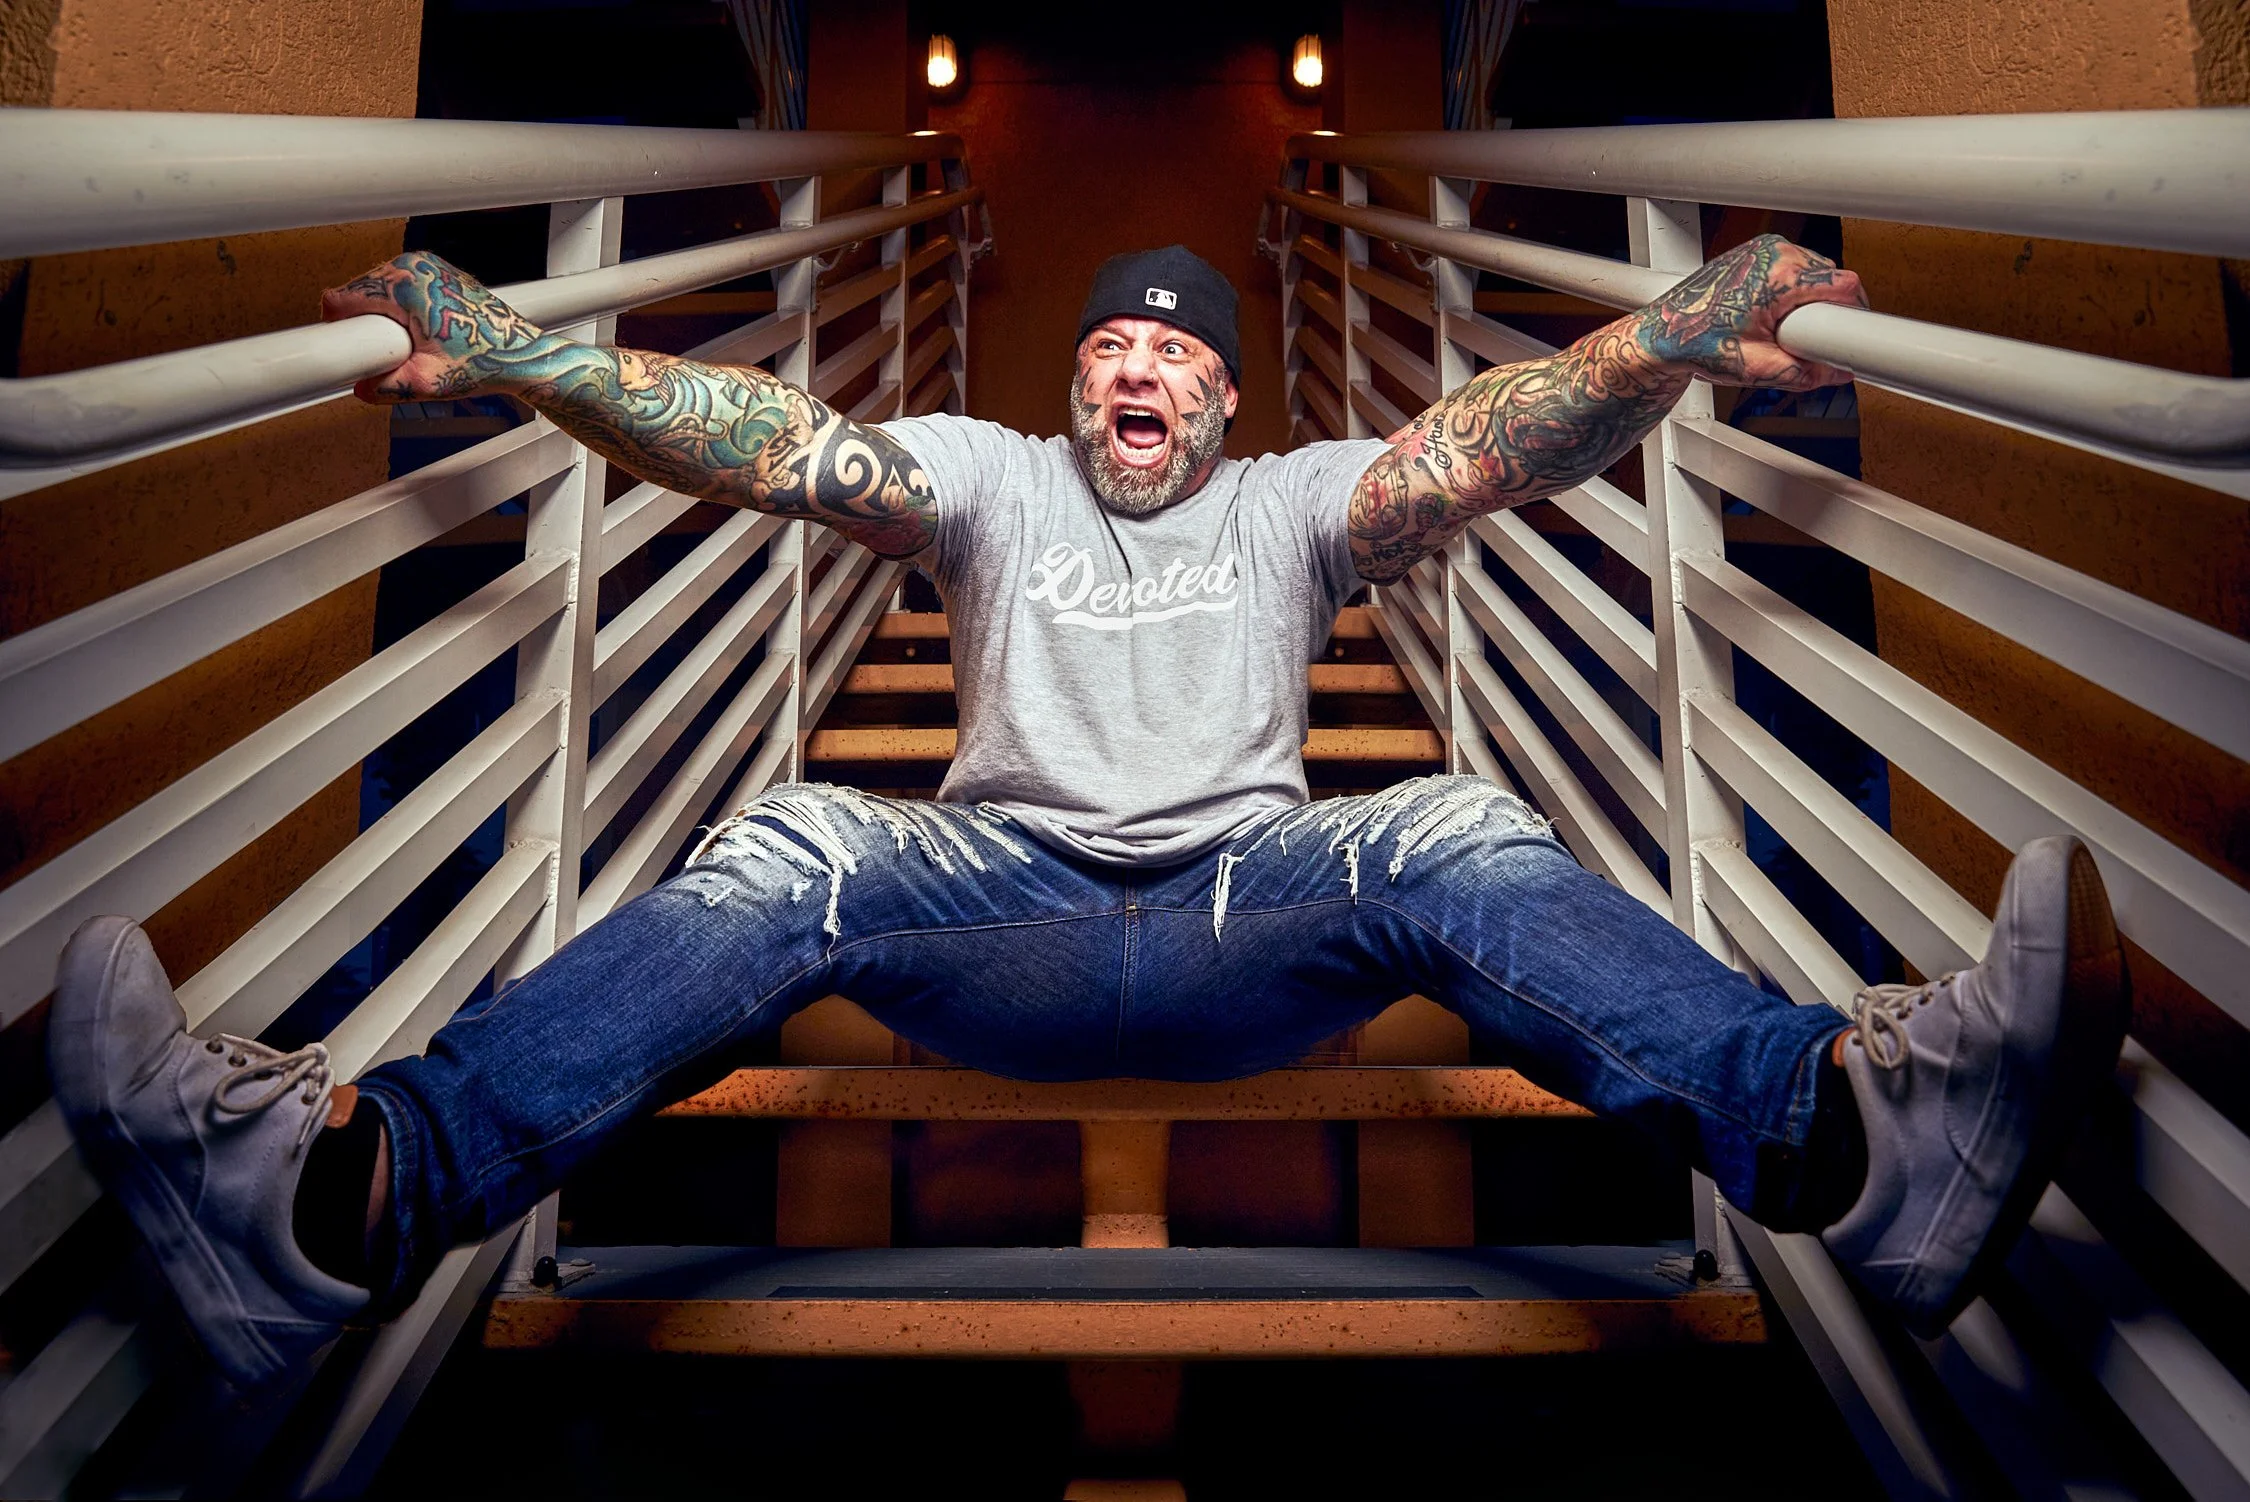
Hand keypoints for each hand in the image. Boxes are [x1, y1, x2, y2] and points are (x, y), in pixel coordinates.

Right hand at [320, 251, 549, 402]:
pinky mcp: (435, 272)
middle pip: (358, 292)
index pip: (341, 298)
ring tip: (409, 344)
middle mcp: (414, 265)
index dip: (337, 329)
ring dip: (380, 318)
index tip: (342, 350)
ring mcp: (426, 265)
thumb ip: (387, 386)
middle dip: (362, 325)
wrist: (522, 354)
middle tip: (389, 354)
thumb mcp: (429, 381)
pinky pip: (398, 288)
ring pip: (377, 290)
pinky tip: (418, 332)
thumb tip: (360, 387)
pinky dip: (398, 309)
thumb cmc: (486, 361)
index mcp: (406, 284)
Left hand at [1636, 233, 1865, 389]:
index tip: (1852, 340)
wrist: (1661, 333)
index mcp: (1779, 274)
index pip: (1845, 286)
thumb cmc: (1695, 344)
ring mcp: (1766, 247)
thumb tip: (1839, 372)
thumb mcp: (1755, 367)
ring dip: (1809, 304)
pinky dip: (1793, 293)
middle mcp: (1776, 252)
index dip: (1855, 317)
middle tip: (1802, 343)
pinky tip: (1771, 316)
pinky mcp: (1760, 251)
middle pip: (1832, 280)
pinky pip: (1796, 270)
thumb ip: (1803, 372)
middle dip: (1827, 314)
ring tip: (1778, 330)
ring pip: (1816, 275)